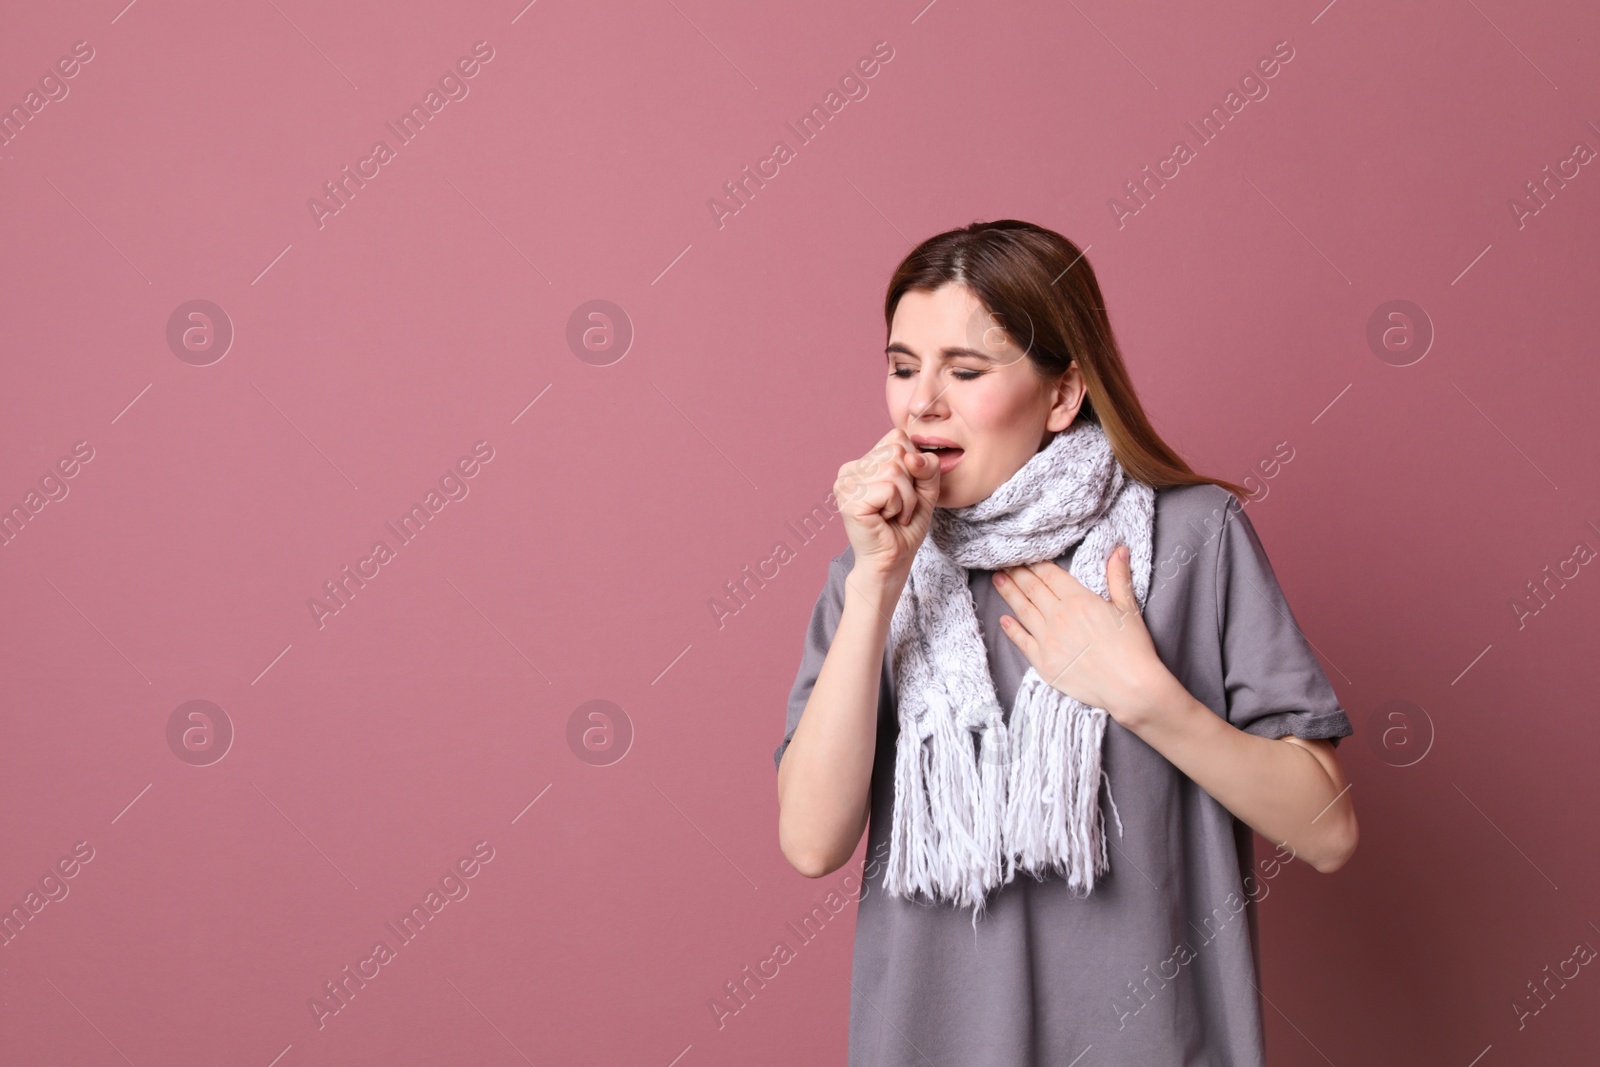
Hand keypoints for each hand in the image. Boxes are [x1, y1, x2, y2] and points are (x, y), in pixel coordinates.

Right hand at [834, 427, 940, 582]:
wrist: (892, 561)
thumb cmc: (904, 527)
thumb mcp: (925, 489)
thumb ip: (927, 467)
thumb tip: (912, 457)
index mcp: (862, 462)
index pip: (897, 437)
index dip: (913, 465)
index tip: (904, 492)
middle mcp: (849, 469)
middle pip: (898, 451)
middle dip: (911, 483)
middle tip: (899, 507)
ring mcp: (845, 484)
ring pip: (896, 470)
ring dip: (907, 499)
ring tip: (894, 514)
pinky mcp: (849, 500)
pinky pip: (890, 489)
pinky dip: (899, 507)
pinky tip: (886, 520)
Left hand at [991, 545, 1173, 728]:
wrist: (1130, 687)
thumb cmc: (1133, 648)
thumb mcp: (1128, 608)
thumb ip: (1118, 577)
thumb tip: (1120, 549)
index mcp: (1078, 600)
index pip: (1049, 575)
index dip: (1034, 564)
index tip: (1023, 556)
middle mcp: (1059, 617)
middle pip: (1032, 589)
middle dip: (1016, 574)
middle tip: (1003, 563)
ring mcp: (1048, 640)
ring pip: (1023, 610)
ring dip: (1008, 593)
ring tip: (997, 580)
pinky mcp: (1044, 663)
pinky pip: (1022, 642)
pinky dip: (1011, 630)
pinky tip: (1003, 620)